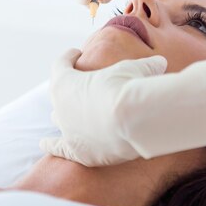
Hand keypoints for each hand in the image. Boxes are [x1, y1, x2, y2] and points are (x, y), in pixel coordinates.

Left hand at [41, 48, 168, 165]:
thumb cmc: (129, 88)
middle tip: (83, 84)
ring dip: (65, 114)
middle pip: (59, 93)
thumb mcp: (135, 69)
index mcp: (65, 81)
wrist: (133, 120)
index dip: (69, 57)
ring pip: (59, 119)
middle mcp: (59, 106)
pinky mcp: (78, 151)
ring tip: (72, 111)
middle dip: (69, 88)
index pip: (61, 63)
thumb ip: (145, 66)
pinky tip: (44, 143)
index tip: (77, 54)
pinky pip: (58, 148)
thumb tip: (160, 64)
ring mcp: (67, 130)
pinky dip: (51, 145)